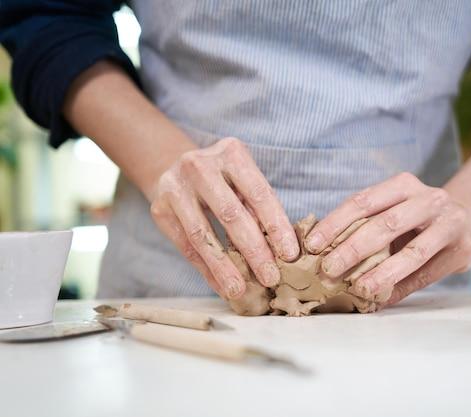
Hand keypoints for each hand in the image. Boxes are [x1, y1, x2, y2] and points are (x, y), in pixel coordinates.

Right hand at [149, 138, 299, 298]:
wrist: (172, 165)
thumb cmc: (222, 178)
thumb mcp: (243, 179)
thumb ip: (259, 207)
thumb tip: (283, 251)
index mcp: (231, 153)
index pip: (259, 194)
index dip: (276, 226)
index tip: (290, 254)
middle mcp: (200, 165)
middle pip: (231, 214)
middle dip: (254, 251)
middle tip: (270, 277)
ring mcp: (175, 186)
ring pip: (203, 235)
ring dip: (225, 267)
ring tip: (240, 290)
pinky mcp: (159, 208)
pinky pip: (186, 246)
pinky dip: (206, 269)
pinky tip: (221, 285)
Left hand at [304, 172, 470, 306]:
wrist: (470, 220)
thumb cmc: (419, 219)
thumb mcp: (396, 211)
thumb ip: (367, 226)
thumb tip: (323, 255)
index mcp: (403, 185)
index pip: (363, 201)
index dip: (335, 223)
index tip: (311, 244)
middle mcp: (428, 198)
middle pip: (385, 224)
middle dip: (353, 249)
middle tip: (328, 269)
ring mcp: (449, 222)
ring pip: (411, 251)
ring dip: (381, 273)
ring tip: (358, 289)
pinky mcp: (462, 248)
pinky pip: (426, 273)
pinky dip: (401, 287)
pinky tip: (381, 298)